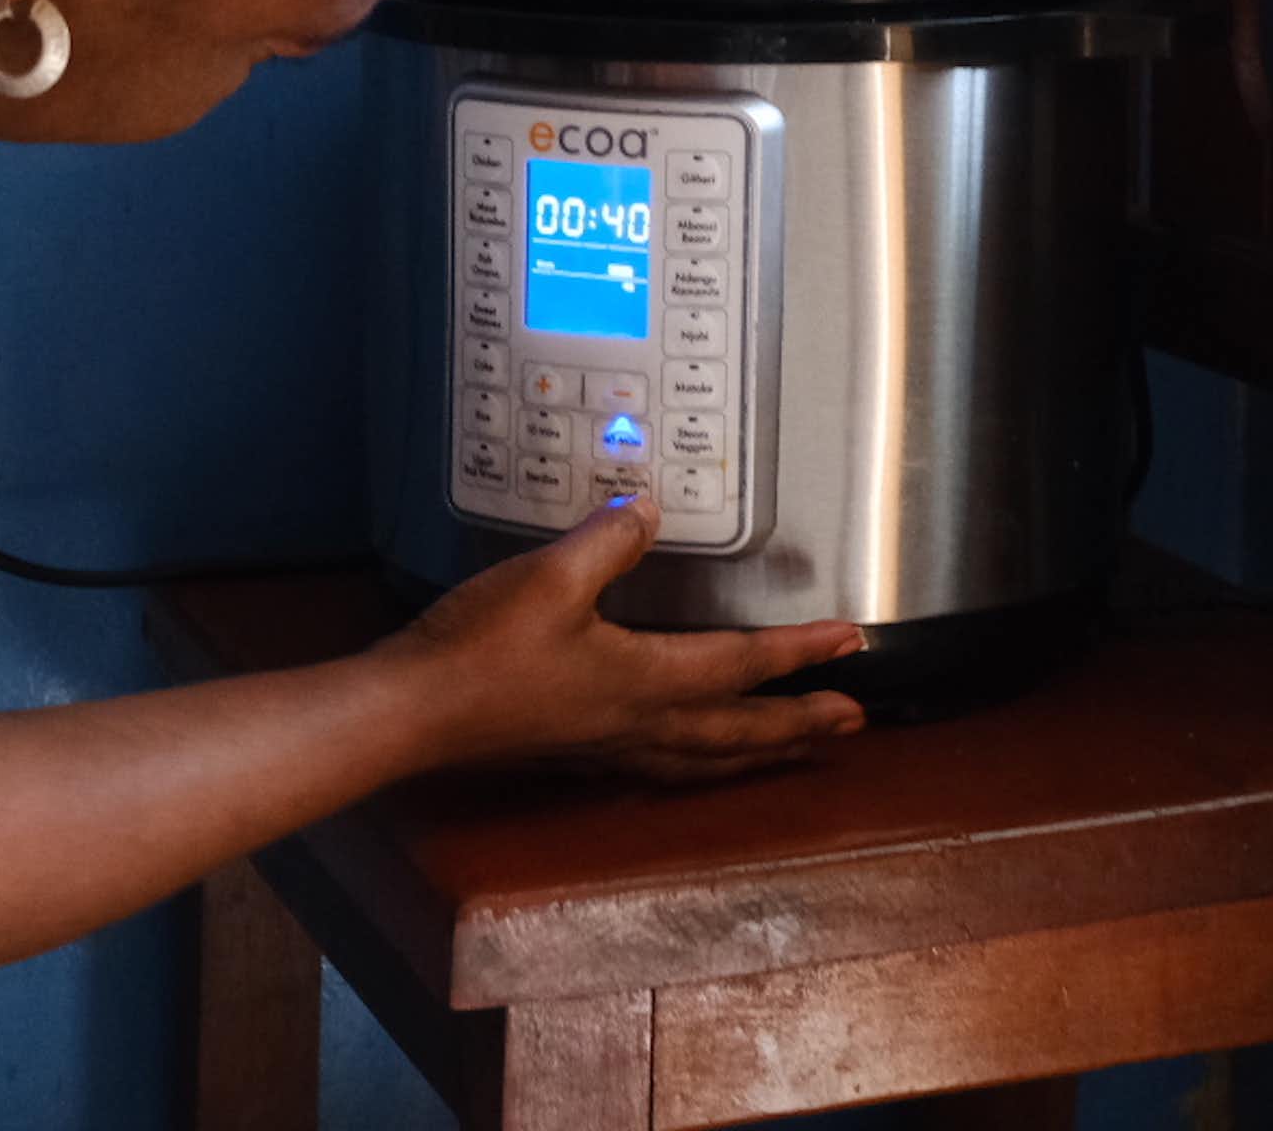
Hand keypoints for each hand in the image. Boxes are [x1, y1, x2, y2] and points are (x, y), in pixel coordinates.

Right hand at [379, 495, 866, 785]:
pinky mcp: (578, 753)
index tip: (852, 645)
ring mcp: (608, 746)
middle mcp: (638, 724)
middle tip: (855, 721)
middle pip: (738, 732)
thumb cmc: (483, 647)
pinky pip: (667, 765)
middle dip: (800, 725)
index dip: (801, 653)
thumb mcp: (549, 577)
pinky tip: (691, 756)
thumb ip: (607, 541)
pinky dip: (704, 763)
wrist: (417, 711)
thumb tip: (650, 508)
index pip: (741, 665)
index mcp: (644, 680)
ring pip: (706, 759)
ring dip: (759, 753)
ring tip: (795, 750)